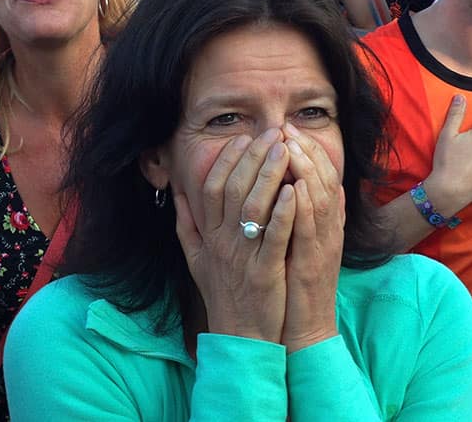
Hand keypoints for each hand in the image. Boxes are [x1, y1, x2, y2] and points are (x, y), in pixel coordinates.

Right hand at [175, 130, 296, 342]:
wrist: (243, 338)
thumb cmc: (223, 295)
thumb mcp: (196, 258)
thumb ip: (186, 224)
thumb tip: (177, 193)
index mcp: (208, 236)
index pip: (210, 188)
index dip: (225, 161)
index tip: (242, 139)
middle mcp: (221, 243)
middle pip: (232, 190)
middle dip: (252, 158)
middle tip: (271, 133)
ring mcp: (242, 258)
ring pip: (253, 208)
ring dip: (269, 176)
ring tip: (285, 150)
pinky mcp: (265, 274)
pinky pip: (274, 238)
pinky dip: (284, 213)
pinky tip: (294, 191)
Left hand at [279, 123, 343, 352]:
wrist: (305, 328)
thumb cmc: (295, 286)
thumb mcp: (299, 243)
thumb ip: (297, 215)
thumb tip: (292, 185)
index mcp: (323, 222)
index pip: (321, 176)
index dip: (307, 150)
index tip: (288, 129)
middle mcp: (327, 229)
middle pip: (323, 180)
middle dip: (305, 151)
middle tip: (286, 128)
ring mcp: (323, 246)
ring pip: (318, 199)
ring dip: (306, 170)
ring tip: (290, 146)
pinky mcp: (312, 264)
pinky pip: (310, 231)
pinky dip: (303, 208)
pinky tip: (293, 188)